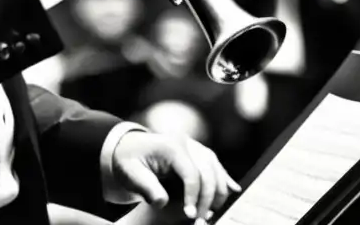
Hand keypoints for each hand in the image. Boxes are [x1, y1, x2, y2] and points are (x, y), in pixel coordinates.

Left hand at [111, 131, 239, 221]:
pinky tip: (233, 189)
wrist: (126, 147)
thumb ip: (146, 187)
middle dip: (208, 198)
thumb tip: (161, 202)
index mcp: (171, 147)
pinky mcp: (196, 151)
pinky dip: (223, 177)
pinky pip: (214, 164)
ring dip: (218, 190)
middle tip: (201, 218)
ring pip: (215, 167)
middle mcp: (186, 143)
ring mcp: (192, 145)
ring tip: (213, 211)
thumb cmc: (128, 161)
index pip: (192, 174)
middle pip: (208, 171)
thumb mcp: (131, 174)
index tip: (190, 215)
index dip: (194, 197)